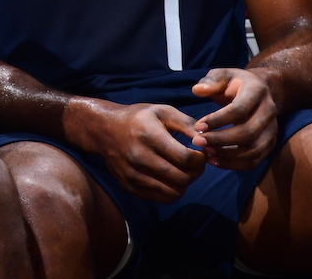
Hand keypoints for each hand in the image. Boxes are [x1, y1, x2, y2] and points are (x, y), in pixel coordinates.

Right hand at [72, 100, 205, 202]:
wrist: (104, 130)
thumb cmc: (138, 118)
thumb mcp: (163, 112)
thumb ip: (187, 124)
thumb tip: (206, 140)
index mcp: (149, 136)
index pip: (185, 158)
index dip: (200, 159)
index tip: (201, 153)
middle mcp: (139, 158)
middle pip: (181, 178)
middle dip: (196, 172)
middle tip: (196, 163)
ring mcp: (133, 175)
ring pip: (173, 192)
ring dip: (185, 184)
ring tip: (184, 171)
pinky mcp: (130, 187)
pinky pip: (161, 198)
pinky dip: (171, 191)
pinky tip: (171, 177)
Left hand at [191, 68, 278, 170]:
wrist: (260, 91)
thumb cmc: (235, 83)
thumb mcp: (223, 75)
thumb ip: (210, 81)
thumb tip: (197, 90)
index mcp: (257, 91)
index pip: (239, 110)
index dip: (217, 120)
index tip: (198, 126)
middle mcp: (269, 111)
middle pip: (247, 133)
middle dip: (220, 140)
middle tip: (198, 141)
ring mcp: (273, 129)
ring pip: (253, 150)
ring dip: (227, 155)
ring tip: (206, 152)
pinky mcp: (270, 144)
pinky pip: (255, 160)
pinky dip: (234, 165)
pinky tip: (215, 161)